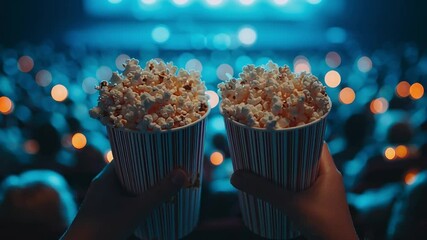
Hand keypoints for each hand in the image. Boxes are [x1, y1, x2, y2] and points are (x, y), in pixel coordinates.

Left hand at [61, 160, 186, 239]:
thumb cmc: (104, 229)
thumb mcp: (137, 210)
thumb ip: (160, 193)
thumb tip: (183, 173)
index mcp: (105, 177)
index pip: (126, 156)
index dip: (144, 153)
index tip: (161, 152)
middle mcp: (102, 186)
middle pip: (128, 171)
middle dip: (147, 171)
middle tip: (168, 168)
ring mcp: (101, 200)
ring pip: (126, 187)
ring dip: (142, 186)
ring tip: (162, 185)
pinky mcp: (103, 214)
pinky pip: (122, 200)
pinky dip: (135, 199)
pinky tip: (147, 205)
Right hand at [231, 143, 357, 239]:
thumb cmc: (323, 225)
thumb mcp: (291, 206)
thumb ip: (264, 191)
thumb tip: (235, 177)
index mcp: (329, 170)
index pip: (316, 140)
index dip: (298, 133)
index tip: (278, 130)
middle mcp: (329, 176)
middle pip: (307, 155)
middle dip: (287, 151)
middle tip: (266, 148)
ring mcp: (325, 190)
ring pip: (304, 171)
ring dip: (287, 169)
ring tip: (266, 165)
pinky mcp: (319, 202)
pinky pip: (303, 185)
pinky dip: (290, 182)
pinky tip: (276, 186)